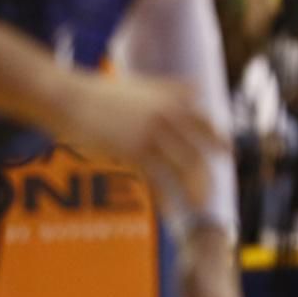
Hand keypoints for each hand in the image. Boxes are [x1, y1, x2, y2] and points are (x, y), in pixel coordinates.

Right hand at [49, 72, 229, 208]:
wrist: (69, 97)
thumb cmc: (102, 92)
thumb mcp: (144, 85)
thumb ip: (173, 88)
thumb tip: (199, 89)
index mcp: (173, 101)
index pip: (205, 125)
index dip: (219, 142)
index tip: (228, 155)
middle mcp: (168, 117)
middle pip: (198, 152)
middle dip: (208, 174)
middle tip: (213, 192)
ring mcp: (152, 134)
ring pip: (183, 169)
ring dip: (194, 191)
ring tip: (200, 207)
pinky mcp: (132, 151)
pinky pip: (157, 180)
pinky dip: (166, 198)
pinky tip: (172, 212)